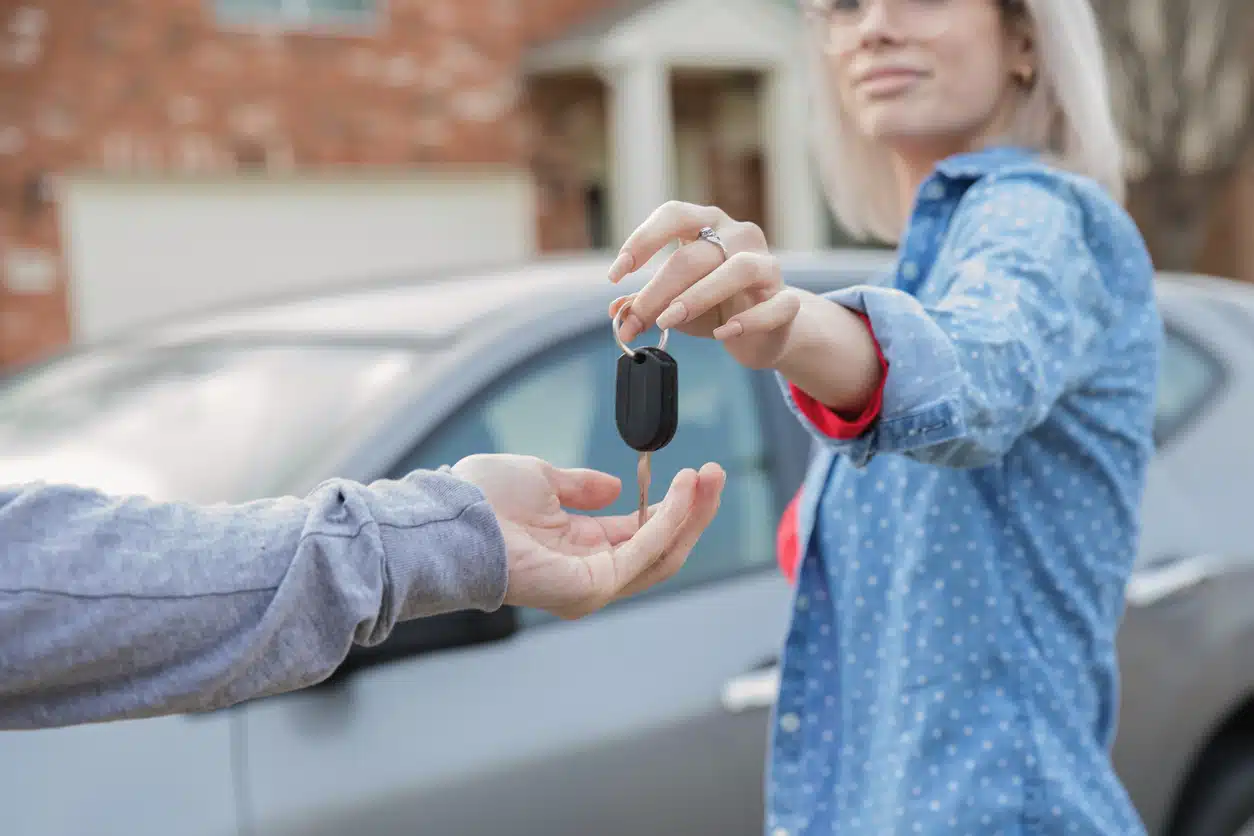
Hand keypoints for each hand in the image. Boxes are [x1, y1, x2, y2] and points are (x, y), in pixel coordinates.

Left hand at [451, 454, 724, 619]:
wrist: (453, 516)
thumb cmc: (482, 499)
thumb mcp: (542, 479)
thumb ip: (580, 486)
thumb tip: (615, 487)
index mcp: (579, 549)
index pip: (642, 534)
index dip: (673, 506)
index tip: (697, 473)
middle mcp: (591, 573)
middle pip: (662, 548)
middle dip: (694, 511)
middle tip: (717, 473)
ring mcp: (592, 586)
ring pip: (662, 554)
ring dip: (690, 514)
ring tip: (708, 478)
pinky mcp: (591, 588)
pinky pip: (643, 553)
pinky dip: (669, 521)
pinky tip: (684, 492)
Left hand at [607, 201, 799, 369]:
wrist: (766, 332)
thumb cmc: (717, 307)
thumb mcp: (676, 303)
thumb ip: (647, 304)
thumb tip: (617, 313)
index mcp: (710, 225)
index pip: (674, 215)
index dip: (643, 240)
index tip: (616, 274)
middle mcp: (740, 236)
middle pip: (696, 254)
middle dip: (660, 288)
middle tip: (638, 318)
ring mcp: (768, 266)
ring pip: (738, 269)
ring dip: (698, 296)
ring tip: (669, 322)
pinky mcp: (787, 300)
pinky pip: (773, 306)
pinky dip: (747, 320)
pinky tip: (722, 333)